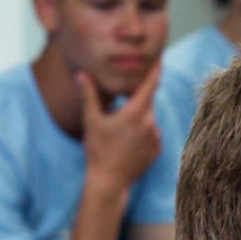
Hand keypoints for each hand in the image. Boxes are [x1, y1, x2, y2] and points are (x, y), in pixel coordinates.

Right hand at [79, 64, 161, 191]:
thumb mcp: (91, 120)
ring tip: (119, 134)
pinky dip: (142, 133)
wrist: (109, 180)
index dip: (154, 71)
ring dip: (137, 119)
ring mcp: (156, 137)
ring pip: (148, 119)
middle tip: (121, 106)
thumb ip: (88, 95)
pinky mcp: (157, 149)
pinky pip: (151, 134)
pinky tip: (127, 143)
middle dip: (135, 100)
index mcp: (135, 113)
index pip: (149, 85)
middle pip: (146, 103)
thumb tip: (81, 74)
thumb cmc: (97, 149)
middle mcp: (150, 123)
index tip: (159, 59)